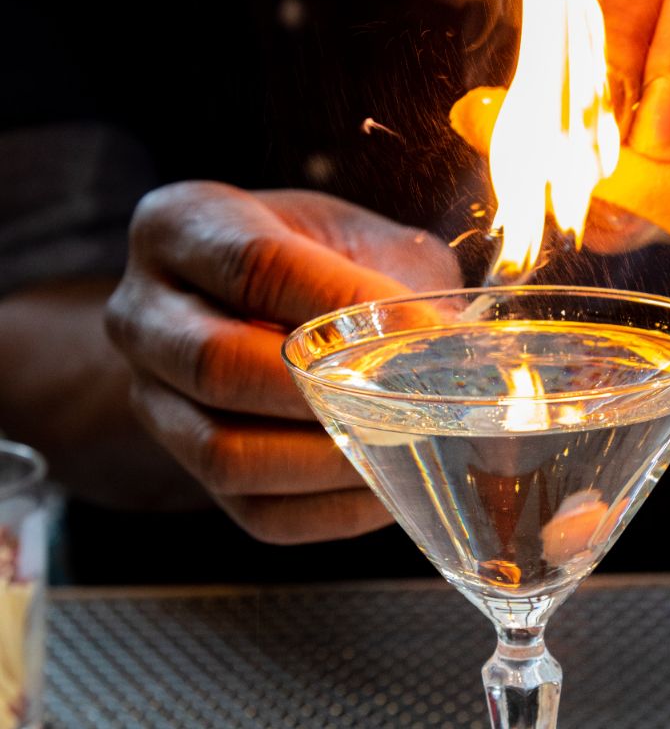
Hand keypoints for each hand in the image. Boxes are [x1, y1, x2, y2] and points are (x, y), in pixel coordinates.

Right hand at [105, 181, 461, 542]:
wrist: (263, 307)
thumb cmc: (319, 261)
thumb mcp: (355, 237)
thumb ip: (397, 275)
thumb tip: (456, 341)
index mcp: (178, 227)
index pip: (255, 265)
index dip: (344, 302)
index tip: (423, 329)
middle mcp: (142, 315)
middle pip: (218, 364)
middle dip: (328, 390)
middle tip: (413, 397)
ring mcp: (152, 402)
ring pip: (224, 454)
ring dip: (330, 458)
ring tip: (405, 442)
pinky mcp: (190, 473)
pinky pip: (256, 512)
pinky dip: (333, 509)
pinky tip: (390, 483)